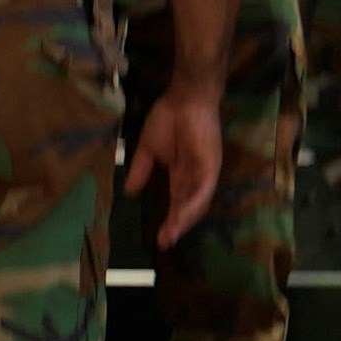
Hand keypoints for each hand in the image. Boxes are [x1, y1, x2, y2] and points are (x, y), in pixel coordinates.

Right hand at [130, 88, 224, 247]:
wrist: (184, 96)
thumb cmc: (168, 117)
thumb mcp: (148, 149)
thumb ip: (141, 170)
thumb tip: (129, 192)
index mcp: (181, 173)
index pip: (176, 202)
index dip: (169, 220)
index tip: (158, 238)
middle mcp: (194, 177)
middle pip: (188, 207)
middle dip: (176, 226)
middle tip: (164, 243)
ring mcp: (204, 172)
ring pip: (196, 202)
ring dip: (184, 220)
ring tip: (170, 235)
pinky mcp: (210, 165)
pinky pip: (203, 189)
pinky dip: (193, 204)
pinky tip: (181, 217)